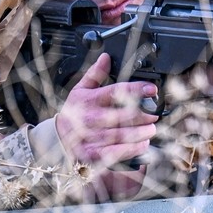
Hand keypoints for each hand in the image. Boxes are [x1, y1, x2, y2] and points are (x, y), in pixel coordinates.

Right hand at [53, 53, 157, 167]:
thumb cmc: (73, 113)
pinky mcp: (94, 155)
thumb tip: (106, 57)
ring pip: (122, 136)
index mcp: (90, 100)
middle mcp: (91, 119)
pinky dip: (132, 150)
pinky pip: (116, 153)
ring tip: (151, 129)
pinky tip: (143, 144)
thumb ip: (95, 74)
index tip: (151, 89)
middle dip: (143, 115)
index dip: (136, 90)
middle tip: (154, 114)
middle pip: (122, 116)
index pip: (115, 92)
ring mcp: (92, 138)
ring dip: (140, 133)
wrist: (57, 138)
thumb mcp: (80, 90)